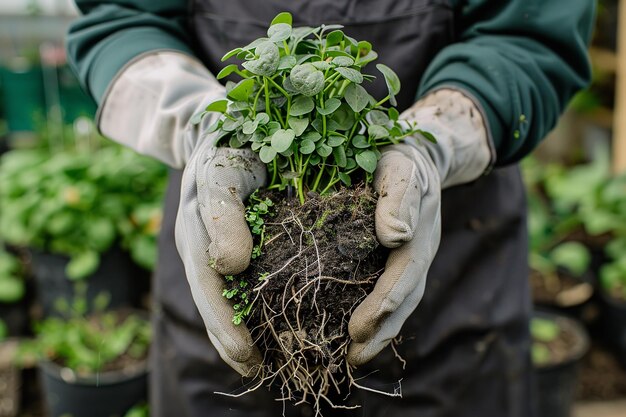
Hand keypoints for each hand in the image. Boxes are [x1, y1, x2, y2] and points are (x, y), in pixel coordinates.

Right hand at [98, 52, 266, 375]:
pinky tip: (274, 328)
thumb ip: (223, 216)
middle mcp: (207, 253)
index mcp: (198, 237)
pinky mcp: (240, 250)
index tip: (247, 357)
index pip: (210, 291)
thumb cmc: (224, 152)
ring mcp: (221, 253)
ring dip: (243, 335)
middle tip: (258, 372)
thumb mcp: (220, 175)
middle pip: (216, 307)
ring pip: (228, 303)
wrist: (222, 135)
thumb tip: (232, 265)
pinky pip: (245, 287)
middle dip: (234, 342)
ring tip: (263, 364)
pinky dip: (255, 312)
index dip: (225, 326)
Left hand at [346, 89, 492, 365]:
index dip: (379, 307)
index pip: (400, 280)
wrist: (419, 153)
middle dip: (379, 331)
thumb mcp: (401, 167)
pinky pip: (388, 291)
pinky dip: (376, 314)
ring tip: (354, 356)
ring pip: (399, 303)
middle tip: (352, 358)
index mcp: (418, 238)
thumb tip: (394, 235)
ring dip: (379, 331)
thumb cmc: (403, 156)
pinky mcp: (396, 259)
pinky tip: (355, 329)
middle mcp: (417, 255)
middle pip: (403, 302)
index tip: (356, 332)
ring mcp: (409, 260)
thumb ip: (400, 197)